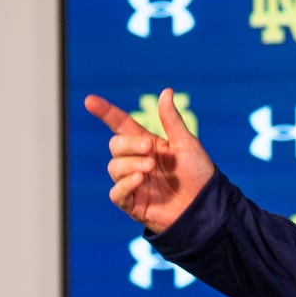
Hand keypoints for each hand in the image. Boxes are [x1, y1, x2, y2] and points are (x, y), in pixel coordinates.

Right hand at [84, 88, 214, 233]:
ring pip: (114, 168)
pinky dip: (125, 184)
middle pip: (115, 145)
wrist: (206, 205)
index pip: (121, 125)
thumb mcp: (186, 143)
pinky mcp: (133, 204)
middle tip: (150, 148)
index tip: (90, 101)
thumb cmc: (198, 174)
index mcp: (148, 144)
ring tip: (150, 168)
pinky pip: (116, 193)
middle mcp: (137, 162)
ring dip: (131, 164)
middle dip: (130, 144)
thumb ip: (171, 120)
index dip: (106, 113)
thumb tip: (166, 91)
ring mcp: (133, 183)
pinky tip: (140, 180)